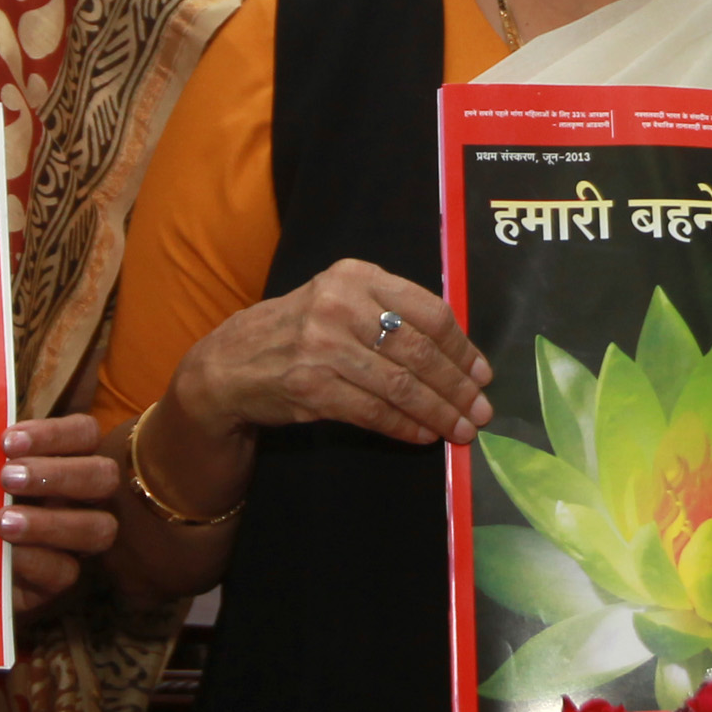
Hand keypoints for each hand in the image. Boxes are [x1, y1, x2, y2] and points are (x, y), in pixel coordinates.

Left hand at [0, 415, 118, 615]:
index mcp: (64, 460)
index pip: (84, 433)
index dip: (54, 434)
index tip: (8, 442)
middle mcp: (81, 496)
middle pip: (103, 475)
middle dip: (57, 475)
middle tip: (7, 478)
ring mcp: (75, 540)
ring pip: (99, 528)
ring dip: (50, 522)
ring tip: (4, 522)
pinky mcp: (59, 578)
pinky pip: (66, 571)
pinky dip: (36, 560)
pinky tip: (6, 555)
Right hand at [174, 260, 493, 446]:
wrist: (230, 362)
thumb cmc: (298, 330)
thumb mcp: (339, 300)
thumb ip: (390, 312)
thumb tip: (458, 354)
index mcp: (356, 276)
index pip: (428, 311)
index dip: (462, 348)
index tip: (481, 373)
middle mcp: (340, 306)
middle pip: (419, 351)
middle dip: (457, 386)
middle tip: (479, 411)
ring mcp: (323, 347)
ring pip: (401, 385)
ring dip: (438, 413)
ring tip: (460, 429)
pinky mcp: (310, 387)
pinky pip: (373, 411)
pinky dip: (404, 426)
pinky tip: (423, 435)